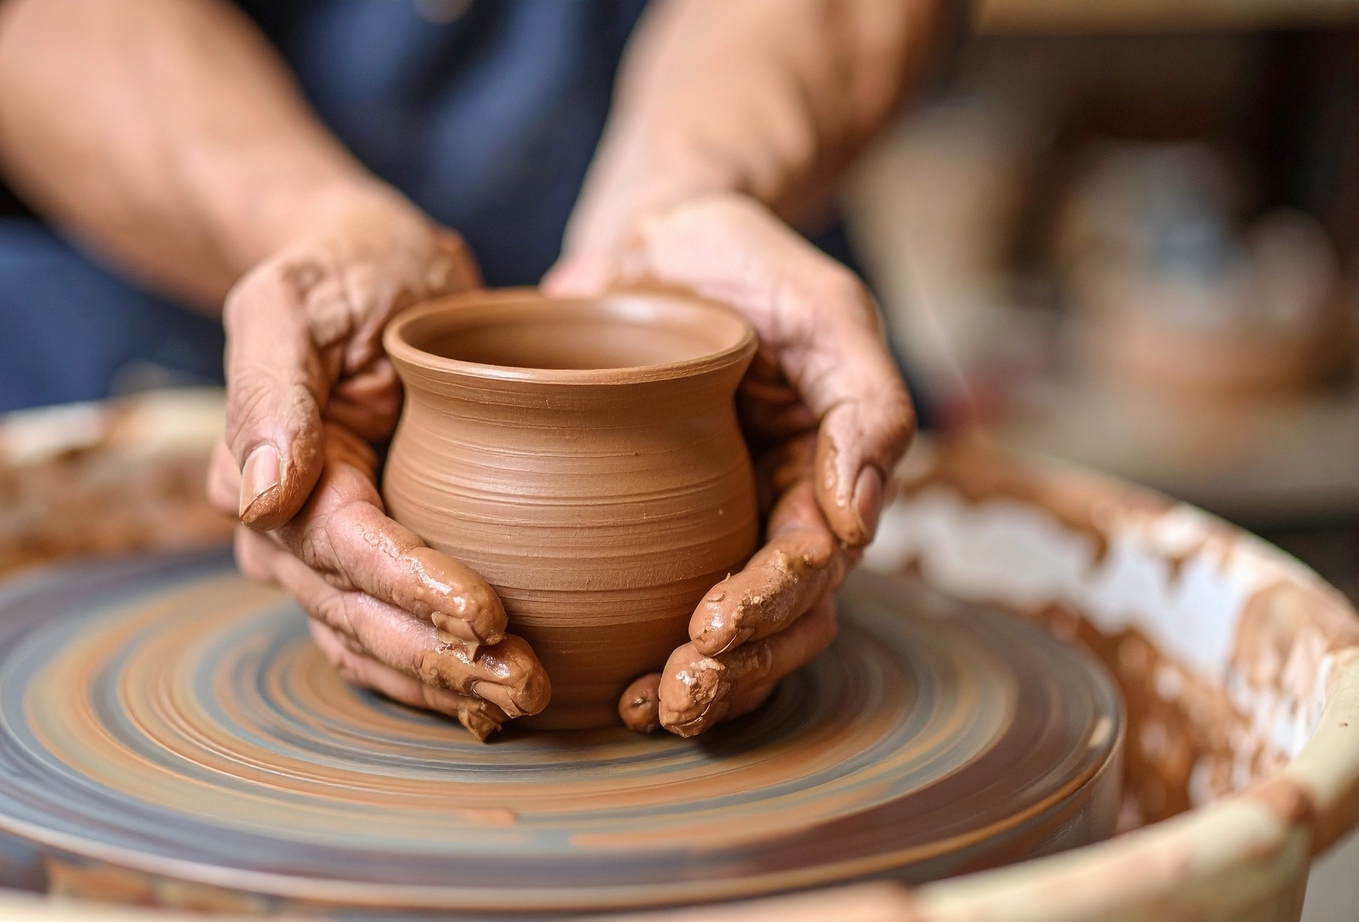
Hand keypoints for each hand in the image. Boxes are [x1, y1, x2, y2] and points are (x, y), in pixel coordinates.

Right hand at [208, 182, 550, 738]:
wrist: (369, 266)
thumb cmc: (339, 269)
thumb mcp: (293, 299)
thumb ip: (270, 389)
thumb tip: (255, 497)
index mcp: (262, 467)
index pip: (343, 548)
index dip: (411, 587)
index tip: (485, 612)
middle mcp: (285, 527)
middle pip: (359, 614)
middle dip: (439, 658)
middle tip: (523, 683)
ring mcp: (325, 552)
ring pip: (372, 642)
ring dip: (442, 683)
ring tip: (521, 700)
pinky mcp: (371, 559)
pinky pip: (389, 634)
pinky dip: (434, 674)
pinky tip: (488, 701)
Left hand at [546, 193, 914, 735]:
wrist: (654, 231)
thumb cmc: (745, 257)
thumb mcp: (824, 305)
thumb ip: (867, 400)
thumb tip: (863, 516)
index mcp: (826, 469)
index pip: (811, 564)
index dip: (768, 605)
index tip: (710, 626)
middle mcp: (778, 507)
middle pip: (778, 619)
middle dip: (734, 668)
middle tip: (672, 695)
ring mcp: (718, 520)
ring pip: (731, 632)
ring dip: (699, 682)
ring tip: (643, 711)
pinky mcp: (655, 522)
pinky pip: (660, 600)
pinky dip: (643, 649)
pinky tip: (606, 684)